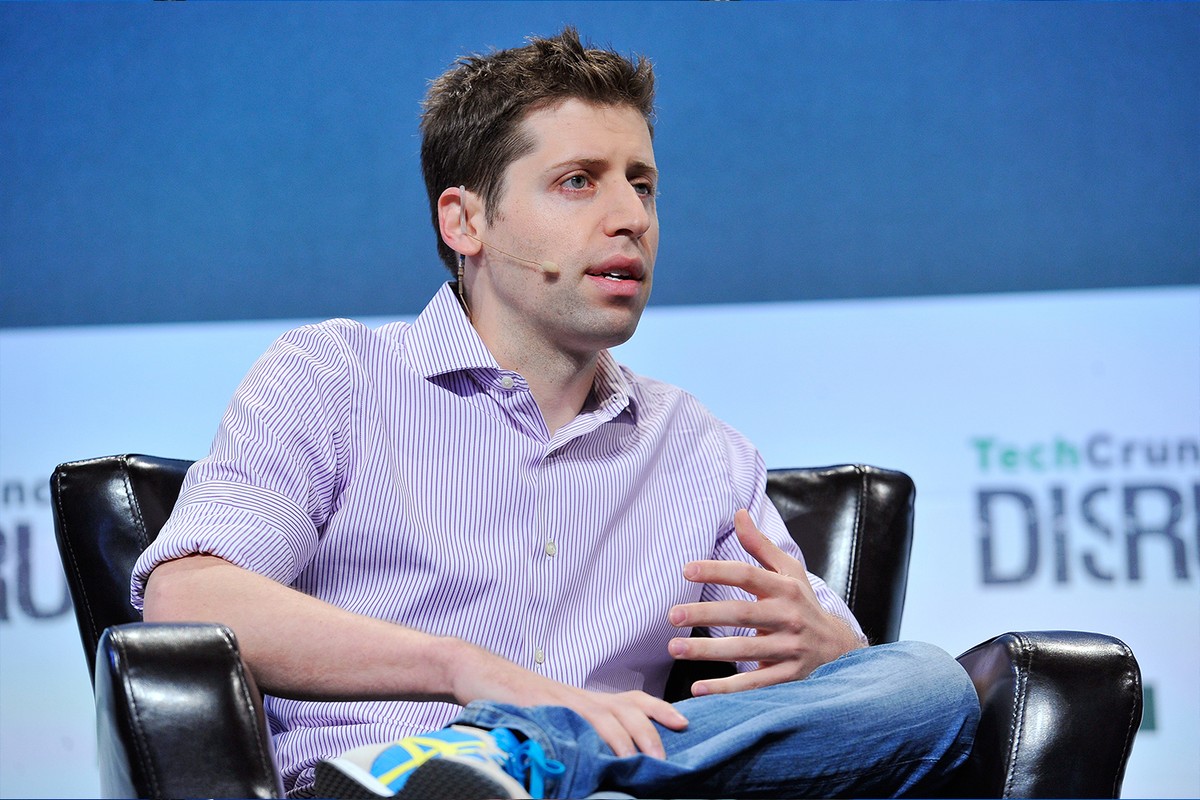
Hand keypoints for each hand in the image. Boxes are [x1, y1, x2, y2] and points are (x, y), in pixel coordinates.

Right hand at [451, 645, 686, 758]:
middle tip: (665, 759)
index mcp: (585, 698)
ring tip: (641, 763)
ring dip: (627, 741)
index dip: (660, 709)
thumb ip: (575, 730)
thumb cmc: (512, 697)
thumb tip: (596, 756)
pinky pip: (572, 723)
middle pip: (627, 708)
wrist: (475, 670)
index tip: (683, 722)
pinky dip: (589, 739)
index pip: (632, 698)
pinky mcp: (541, 708)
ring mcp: (561, 702)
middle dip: (651, 730)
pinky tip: (598, 756)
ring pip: (606, 716)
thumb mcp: (551, 713)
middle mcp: (580, 697)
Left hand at [667, 509, 863, 695]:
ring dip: (707, 651)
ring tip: (675, 647)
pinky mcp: (789, 677)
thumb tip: (738, 513)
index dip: (718, 571)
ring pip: (744, 649)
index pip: (747, 575)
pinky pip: (754, 683)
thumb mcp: (789, 572)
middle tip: (672, 615)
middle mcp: (789, 617)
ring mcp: (790, 649)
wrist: (839, 649)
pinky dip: (726, 689)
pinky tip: (698, 688)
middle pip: (742, 614)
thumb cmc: (803, 605)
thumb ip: (760, 545)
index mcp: (786, 589)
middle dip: (705, 614)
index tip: (686, 570)